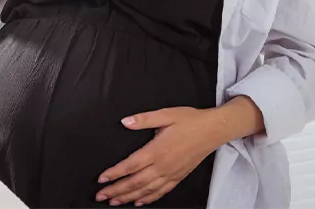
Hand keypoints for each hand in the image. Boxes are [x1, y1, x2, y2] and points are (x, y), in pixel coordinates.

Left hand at [95, 107, 224, 206]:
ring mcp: (171, 173)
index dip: (114, 174)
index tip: (101, 180)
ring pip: (146, 190)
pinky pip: (161, 192)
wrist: (213, 130)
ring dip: (129, 197)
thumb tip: (125, 122)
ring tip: (114, 202)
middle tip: (100, 196)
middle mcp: (163, 166)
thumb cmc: (190, 120)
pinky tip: (139, 202)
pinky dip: (149, 199)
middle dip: (116, 190)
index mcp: (156, 150)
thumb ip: (143, 119)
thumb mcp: (165, 114)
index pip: (130, 166)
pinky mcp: (179, 177)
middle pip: (135, 182)